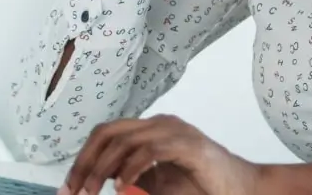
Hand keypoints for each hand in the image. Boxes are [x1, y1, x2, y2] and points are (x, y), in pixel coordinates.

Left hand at [60, 115, 258, 194]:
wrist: (244, 189)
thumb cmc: (204, 187)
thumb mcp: (157, 184)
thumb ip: (131, 178)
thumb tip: (99, 181)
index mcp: (152, 131)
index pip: (106, 134)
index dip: (82, 159)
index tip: (68, 188)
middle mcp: (161, 124)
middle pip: (108, 132)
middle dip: (85, 163)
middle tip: (74, 191)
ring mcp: (175, 131)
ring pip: (125, 139)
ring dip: (102, 168)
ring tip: (93, 192)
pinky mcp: (188, 145)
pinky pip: (150, 150)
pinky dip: (131, 169)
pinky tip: (123, 187)